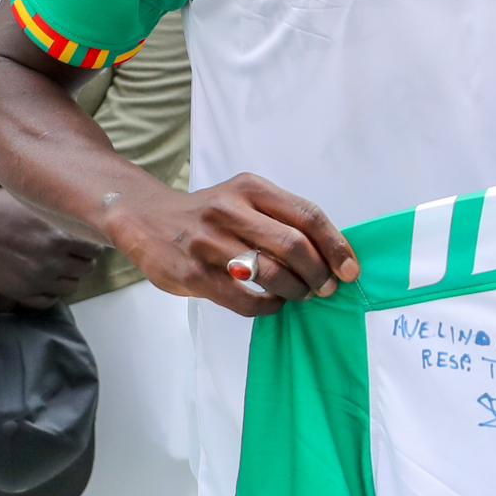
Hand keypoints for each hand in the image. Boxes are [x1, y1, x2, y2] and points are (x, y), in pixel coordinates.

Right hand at [0, 173, 98, 309]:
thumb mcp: (37, 201)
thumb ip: (62, 211)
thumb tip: (84, 211)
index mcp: (62, 235)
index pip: (95, 249)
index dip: (90, 246)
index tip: (84, 243)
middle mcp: (53, 260)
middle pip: (85, 269)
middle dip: (81, 262)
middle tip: (71, 256)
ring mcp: (37, 278)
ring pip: (70, 287)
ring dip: (67, 278)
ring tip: (57, 269)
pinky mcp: (19, 291)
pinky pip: (47, 301)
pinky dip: (50, 294)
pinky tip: (45, 283)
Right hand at [99, 172, 358, 318]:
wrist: (144, 218)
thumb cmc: (208, 212)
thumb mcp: (243, 198)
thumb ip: (280, 218)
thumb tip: (329, 255)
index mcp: (251, 188)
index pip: (308, 216)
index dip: (336, 246)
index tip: (350, 270)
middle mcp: (230, 211)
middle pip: (294, 245)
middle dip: (319, 273)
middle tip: (326, 288)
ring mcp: (208, 243)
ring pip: (270, 274)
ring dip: (295, 291)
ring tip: (300, 295)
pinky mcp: (191, 274)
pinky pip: (242, 299)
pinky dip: (267, 307)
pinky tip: (272, 304)